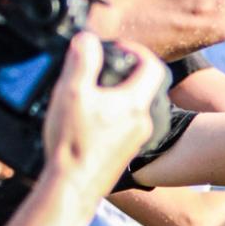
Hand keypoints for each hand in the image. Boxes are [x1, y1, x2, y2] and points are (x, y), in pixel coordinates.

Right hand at [42, 32, 168, 197]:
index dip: (137, 51)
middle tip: (103, 68)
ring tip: (92, 93)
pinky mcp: (127, 153)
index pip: (152, 66)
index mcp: (135, 102)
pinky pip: (125, 125)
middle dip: (125, 73)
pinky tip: (91, 119)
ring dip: (117, 95)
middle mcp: (143, 121)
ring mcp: (137, 139)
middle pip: (144, 86)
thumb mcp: (72, 92)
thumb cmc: (74, 142)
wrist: (73, 186)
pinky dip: (113, 115)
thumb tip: (88, 39)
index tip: (119, 49)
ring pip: (133, 107)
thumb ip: (82, 61)